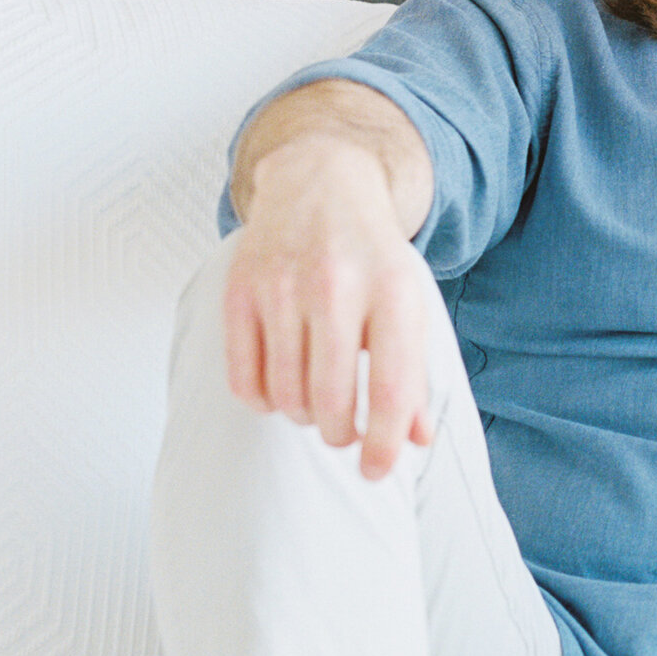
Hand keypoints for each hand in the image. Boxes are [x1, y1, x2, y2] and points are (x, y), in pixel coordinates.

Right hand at [224, 138, 435, 479]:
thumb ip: (413, 373)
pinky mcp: (241, 290)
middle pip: (332, 402)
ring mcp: (283, 286)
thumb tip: (415, 441)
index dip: (382, 443)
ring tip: (316, 401)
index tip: (375, 471)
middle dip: (340, 434)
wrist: (322, 184)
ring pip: (286, 397)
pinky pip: (244, 379)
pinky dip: (262, 400)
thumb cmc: (372, 257)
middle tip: (344, 430)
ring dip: (303, 416)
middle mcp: (337, 286)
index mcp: (393, 290)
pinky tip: (280, 387)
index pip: (390, 389)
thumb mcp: (408, 304)